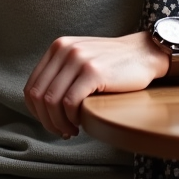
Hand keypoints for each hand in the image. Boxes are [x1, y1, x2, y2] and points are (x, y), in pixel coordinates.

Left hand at [24, 32, 171, 137]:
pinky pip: (70, 102)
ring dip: (58, 123)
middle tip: (61, 131)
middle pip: (38, 96)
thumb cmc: (115, 63)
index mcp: (58, 47)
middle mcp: (64, 50)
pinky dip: (71, 118)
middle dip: (46, 121)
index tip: (51, 123)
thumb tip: (42, 106)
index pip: (32, 86)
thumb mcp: (82, 59)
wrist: (145, 53)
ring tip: (71, 130)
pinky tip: (81, 123)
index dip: (37, 111)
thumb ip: (62, 73)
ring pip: (52, 101)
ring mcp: (78, 59)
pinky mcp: (93, 72)